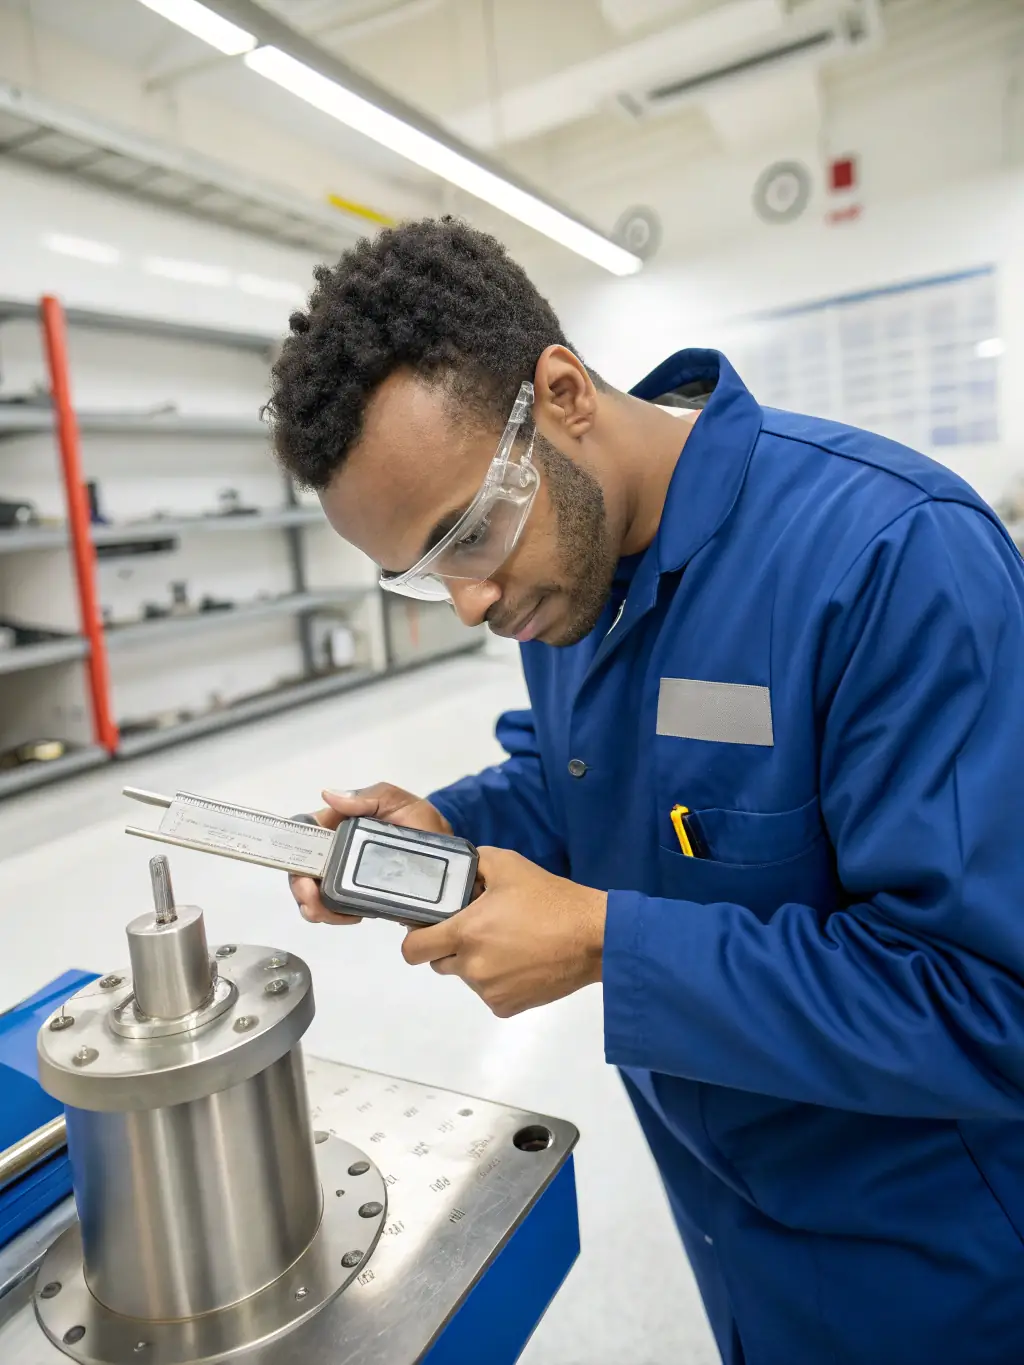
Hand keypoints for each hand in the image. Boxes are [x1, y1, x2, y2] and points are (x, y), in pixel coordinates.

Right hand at [290, 783, 451, 924]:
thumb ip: (372, 797)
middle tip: (313, 904)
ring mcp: (350, 874)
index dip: (297, 851)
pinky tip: (352, 917)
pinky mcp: (360, 896)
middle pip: (305, 868)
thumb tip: (330, 797)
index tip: (305, 873)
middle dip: (302, 889)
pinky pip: (336, 908)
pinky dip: (334, 915)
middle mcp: (342, 848)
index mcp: (346, 822)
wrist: (454, 866)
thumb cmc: (427, 828)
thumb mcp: (403, 804)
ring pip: (317, 892)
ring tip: (331, 916)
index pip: (308, 833)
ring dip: (315, 907)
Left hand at [402, 847, 605, 1016]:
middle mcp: (471, 967)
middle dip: (451, 947)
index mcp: (464, 933)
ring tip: (510, 943)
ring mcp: (489, 991)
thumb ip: (473, 865)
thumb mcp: (507, 864)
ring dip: (478, 963)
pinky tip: (523, 962)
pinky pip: (490, 994)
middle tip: (481, 929)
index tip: (430, 928)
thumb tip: (457, 873)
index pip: (413, 950)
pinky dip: (499, 981)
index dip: (416, 938)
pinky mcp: (507, 1007)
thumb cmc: (549, 898)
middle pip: (439, 963)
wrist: (594, 937)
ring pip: (467, 978)